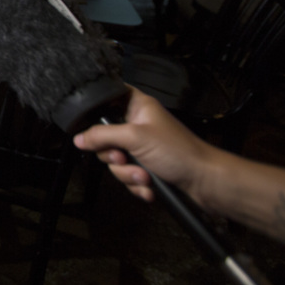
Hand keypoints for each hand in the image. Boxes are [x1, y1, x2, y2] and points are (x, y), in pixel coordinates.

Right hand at [74, 86, 214, 202]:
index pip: (109, 98)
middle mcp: (138, 126)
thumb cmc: (179, 152)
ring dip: (127, 174)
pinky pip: (127, 176)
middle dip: (114, 155)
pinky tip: (149, 187)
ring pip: (115, 161)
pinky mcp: (147, 168)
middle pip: (106, 137)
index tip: (92, 126)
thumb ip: (102, 135)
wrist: (205, 183)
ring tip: (145, 177)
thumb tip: (78, 138)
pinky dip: (136, 184)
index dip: (97, 110)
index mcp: (138, 107)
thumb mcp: (135, 138)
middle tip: (124, 157)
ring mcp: (142, 149)